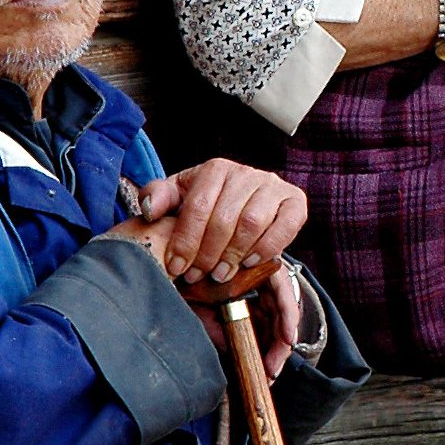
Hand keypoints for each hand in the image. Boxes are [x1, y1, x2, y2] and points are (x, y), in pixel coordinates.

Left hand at [110, 160, 305, 287]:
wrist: (244, 199)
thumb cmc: (208, 202)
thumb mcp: (179, 197)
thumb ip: (158, 198)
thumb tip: (149, 209)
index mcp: (216, 169)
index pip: (198, 206)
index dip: (186, 240)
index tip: (177, 266)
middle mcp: (247, 173)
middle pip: (225, 218)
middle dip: (208, 253)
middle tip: (198, 275)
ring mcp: (273, 186)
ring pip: (253, 223)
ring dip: (234, 254)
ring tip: (220, 274)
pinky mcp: (295, 202)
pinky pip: (286, 226)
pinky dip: (267, 247)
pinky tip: (250, 262)